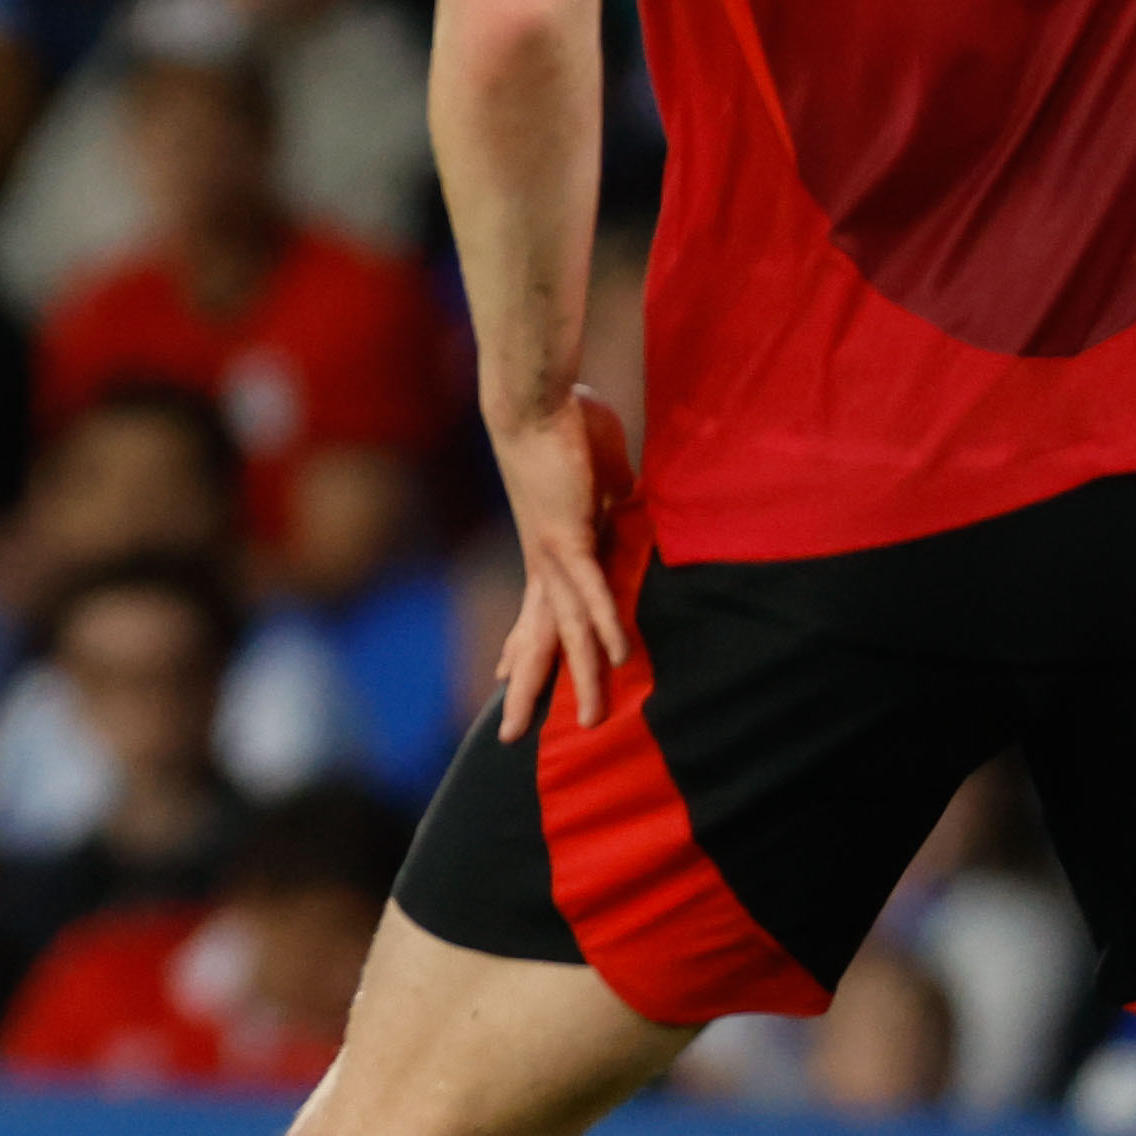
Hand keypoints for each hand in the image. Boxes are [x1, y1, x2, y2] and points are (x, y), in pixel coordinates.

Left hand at [486, 390, 640, 744]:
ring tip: (588, 720)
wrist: (533, 399)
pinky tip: (616, 658)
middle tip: (508, 736)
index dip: (524, 648)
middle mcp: (543, 561)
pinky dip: (605, 623)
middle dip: (526, 690)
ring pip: (567, 630)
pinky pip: (592, 591)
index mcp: (548, 550)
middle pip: (537, 639)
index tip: (508, 676)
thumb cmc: (564, 427)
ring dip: (580, 677)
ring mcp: (553, 554)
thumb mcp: (599, 476)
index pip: (535, 612)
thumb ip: (612, 497)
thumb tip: (627, 500)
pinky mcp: (569, 536)